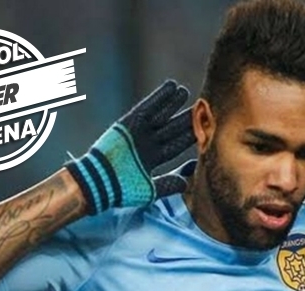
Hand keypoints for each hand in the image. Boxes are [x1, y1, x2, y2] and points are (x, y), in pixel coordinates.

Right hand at [65, 80, 193, 213]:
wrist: (99, 183)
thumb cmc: (121, 191)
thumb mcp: (149, 190)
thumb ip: (168, 184)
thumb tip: (186, 183)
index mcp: (152, 159)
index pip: (175, 145)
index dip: (190, 136)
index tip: (205, 128)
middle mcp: (146, 144)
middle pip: (170, 128)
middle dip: (184, 119)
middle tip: (200, 106)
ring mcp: (137, 133)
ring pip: (160, 115)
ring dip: (172, 103)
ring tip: (185, 92)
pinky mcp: (127, 123)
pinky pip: (146, 107)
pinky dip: (159, 97)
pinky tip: (171, 86)